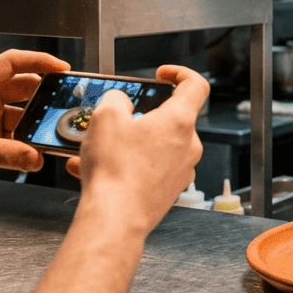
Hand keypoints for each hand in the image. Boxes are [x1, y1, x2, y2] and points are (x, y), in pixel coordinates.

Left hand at [0, 50, 70, 197]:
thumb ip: (2, 154)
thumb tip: (35, 157)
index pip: (10, 63)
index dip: (38, 61)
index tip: (62, 68)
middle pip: (23, 87)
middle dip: (45, 94)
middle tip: (66, 102)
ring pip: (24, 114)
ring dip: (38, 123)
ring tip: (53, 132)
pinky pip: (18, 136)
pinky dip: (29, 142)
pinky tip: (38, 151)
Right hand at [65, 65, 208, 236]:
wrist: (116, 219)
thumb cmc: (116, 172)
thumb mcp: (105, 117)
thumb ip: (116, 99)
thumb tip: (120, 102)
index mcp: (179, 121)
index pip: (195, 85)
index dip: (180, 73)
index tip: (163, 75)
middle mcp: (188, 146)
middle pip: (171, 119)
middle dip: (143, 115)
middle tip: (118, 119)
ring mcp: (181, 170)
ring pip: (156, 146)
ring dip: (130, 143)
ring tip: (98, 148)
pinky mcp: (169, 190)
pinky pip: (149, 169)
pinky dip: (128, 165)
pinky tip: (97, 170)